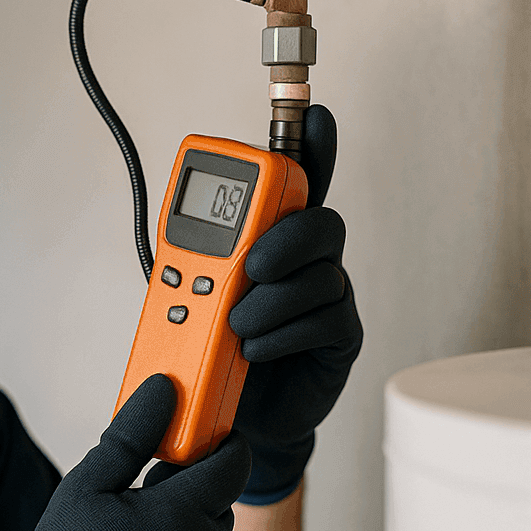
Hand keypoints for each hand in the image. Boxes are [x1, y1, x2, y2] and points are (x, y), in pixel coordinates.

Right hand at [0, 375, 251, 530]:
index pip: (234, 463)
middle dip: (195, 484)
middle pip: (220, 502)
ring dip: (182, 525)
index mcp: (184, 514)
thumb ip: (133, 435)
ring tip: (130, 523)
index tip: (202, 430)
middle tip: (150, 476)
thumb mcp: (89, 485)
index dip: (224, 441)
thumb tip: (164, 388)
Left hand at [227, 104, 362, 502]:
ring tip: (236, 326)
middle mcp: (310, 261)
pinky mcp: (341, 337)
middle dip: (287, 236)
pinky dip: (283, 333)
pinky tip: (257, 349)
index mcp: (276, 238)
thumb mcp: (196, 295)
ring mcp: (330, 297)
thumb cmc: (219, 347)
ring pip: (318, 276)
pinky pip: (325, 320)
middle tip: (251, 263)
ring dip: (270, 300)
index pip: (303, 182)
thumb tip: (189, 225)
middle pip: (322, 222)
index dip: (316, 144)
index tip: (318, 113)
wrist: (236, 417)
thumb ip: (202, 257)